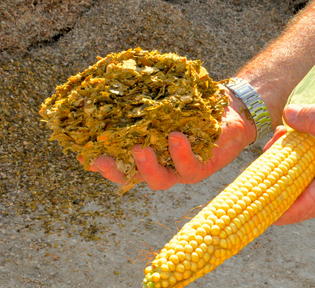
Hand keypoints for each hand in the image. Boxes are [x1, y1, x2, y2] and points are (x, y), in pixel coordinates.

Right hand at [78, 91, 256, 189]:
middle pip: (133, 178)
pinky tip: (175, 137)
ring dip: (147, 167)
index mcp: (148, 152)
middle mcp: (161, 165)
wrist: (230, 108)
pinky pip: (189, 168)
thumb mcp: (165, 99)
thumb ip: (143, 98)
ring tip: (140, 148)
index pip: (119, 163)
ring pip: (160, 180)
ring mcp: (180, 169)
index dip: (101, 163)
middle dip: (116, 171)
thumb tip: (111, 79)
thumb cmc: (192, 103)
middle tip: (103, 157)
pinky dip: (180, 154)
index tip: (83, 155)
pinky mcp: (203, 168)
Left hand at [267, 104, 314, 224]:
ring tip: (290, 134)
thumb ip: (314, 120)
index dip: (258, 200)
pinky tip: (306, 138)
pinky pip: (310, 174)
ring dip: (288, 159)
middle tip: (278, 140)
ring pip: (296, 181)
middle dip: (272, 166)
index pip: (278, 212)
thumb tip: (286, 113)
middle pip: (282, 192)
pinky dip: (302, 158)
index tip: (247, 180)